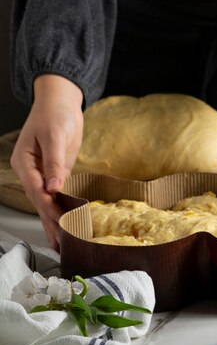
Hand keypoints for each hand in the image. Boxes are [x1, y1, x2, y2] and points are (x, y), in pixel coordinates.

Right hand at [10, 75, 83, 249]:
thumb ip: (54, 162)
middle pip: (39, 200)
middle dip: (50, 221)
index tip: (60, 220)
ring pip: (47, 202)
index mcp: (24, 161)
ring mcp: (43, 173)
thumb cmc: (55, 114)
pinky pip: (57, 194)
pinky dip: (61, 209)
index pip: (36, 189)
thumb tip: (54, 187)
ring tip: (61, 243)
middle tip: (61, 242)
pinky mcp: (56, 172)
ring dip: (54, 221)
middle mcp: (31, 171)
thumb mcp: (55, 135)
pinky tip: (66, 224)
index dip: (48, 206)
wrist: (61, 101)